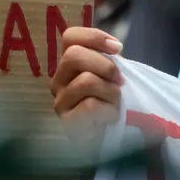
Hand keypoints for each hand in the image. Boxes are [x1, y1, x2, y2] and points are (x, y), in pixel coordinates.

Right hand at [50, 27, 123, 157]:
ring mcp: (60, 100)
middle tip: (120, 80)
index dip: (94, 37)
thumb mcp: (111, 78)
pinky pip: (90, 105)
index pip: (70, 37)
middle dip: (104, 65)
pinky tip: (110, 117)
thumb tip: (116, 48)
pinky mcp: (66, 120)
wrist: (108, 142)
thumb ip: (108, 61)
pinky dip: (108, 109)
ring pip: (85, 81)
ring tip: (115, 102)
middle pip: (73, 55)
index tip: (118, 49)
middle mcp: (59, 80)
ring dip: (110, 91)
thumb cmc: (110, 105)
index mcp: (69, 65)